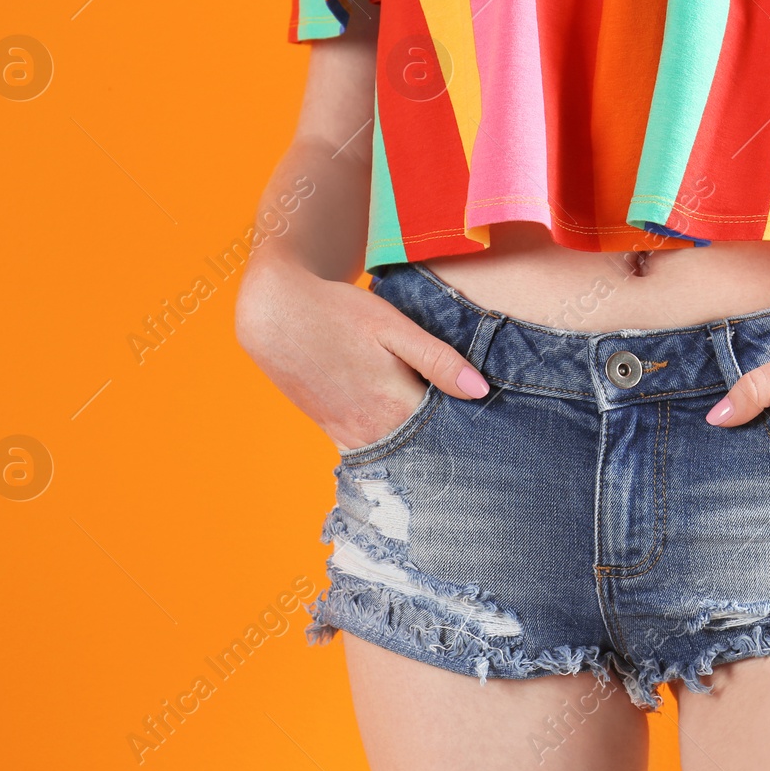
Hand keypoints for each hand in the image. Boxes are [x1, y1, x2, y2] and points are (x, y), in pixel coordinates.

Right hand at [236, 261, 489, 450]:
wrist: (275, 313)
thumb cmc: (338, 313)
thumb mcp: (393, 327)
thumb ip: (438, 360)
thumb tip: (480, 391)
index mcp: (393, 406)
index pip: (448, 435)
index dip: (473, 434)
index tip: (494, 431)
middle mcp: (371, 431)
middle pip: (425, 453)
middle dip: (451, 448)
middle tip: (481, 443)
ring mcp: (348, 435)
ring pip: (398, 458)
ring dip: (423, 452)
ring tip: (450, 441)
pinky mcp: (332, 431)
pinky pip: (372, 453)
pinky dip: (394, 450)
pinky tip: (409, 437)